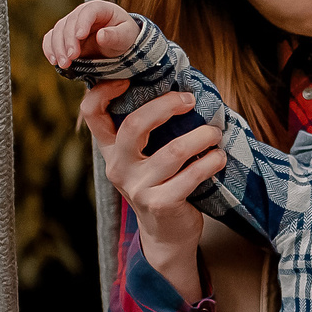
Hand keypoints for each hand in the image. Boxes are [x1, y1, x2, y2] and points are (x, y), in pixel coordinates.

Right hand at [41, 0, 140, 71]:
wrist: (118, 45)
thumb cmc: (124, 37)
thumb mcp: (126, 37)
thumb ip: (115, 36)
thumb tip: (101, 36)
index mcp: (99, 8)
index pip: (88, 11)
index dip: (82, 22)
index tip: (80, 36)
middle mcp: (82, 14)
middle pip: (70, 22)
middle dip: (68, 41)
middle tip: (71, 57)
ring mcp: (71, 24)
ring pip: (58, 31)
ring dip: (58, 48)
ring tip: (64, 64)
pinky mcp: (64, 36)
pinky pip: (51, 39)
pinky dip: (50, 49)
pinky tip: (54, 60)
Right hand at [78, 78, 227, 302]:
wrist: (166, 234)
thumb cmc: (161, 184)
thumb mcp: (144, 158)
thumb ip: (148, 129)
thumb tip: (179, 87)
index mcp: (111, 150)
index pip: (92, 114)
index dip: (103, 91)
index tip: (128, 78)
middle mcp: (119, 167)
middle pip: (134, 125)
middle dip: (166, 106)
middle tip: (190, 100)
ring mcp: (138, 187)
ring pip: (173, 151)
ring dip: (202, 136)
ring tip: (215, 133)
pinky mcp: (161, 203)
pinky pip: (191, 175)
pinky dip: (211, 161)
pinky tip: (219, 157)